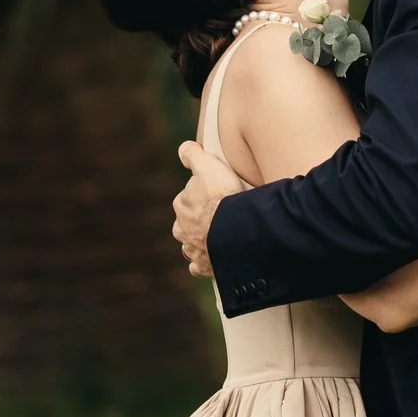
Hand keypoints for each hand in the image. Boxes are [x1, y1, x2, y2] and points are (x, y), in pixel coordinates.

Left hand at [173, 141, 245, 277]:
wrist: (235, 229)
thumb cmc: (222, 195)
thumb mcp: (208, 165)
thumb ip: (193, 155)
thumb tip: (183, 149)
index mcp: (181, 205)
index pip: (186, 199)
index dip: (200, 196)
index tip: (214, 194)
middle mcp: (183, 230)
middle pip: (187, 224)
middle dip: (198, 221)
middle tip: (218, 216)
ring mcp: (193, 250)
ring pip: (191, 245)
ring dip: (200, 242)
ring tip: (216, 238)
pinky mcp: (205, 267)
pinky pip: (199, 267)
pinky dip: (204, 264)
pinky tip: (213, 260)